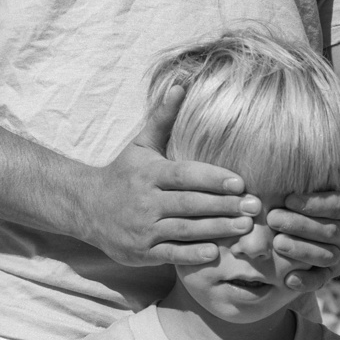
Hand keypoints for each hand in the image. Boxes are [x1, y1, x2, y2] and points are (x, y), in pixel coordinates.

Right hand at [80, 86, 261, 265]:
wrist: (84, 207)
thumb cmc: (123, 174)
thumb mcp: (141, 145)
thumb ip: (164, 118)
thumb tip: (182, 84)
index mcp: (149, 173)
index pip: (184, 175)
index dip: (213, 179)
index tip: (241, 183)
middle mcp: (144, 201)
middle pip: (189, 204)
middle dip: (224, 206)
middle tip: (255, 207)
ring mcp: (142, 228)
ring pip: (184, 229)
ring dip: (216, 229)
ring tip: (245, 227)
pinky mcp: (141, 251)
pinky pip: (170, 253)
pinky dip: (192, 255)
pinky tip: (216, 252)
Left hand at [267, 173, 339, 291]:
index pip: (335, 205)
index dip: (313, 204)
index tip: (289, 198)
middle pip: (327, 231)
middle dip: (300, 226)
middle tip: (274, 219)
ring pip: (324, 255)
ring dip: (301, 252)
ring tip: (278, 244)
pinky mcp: (332, 269)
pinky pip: (321, 279)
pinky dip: (306, 282)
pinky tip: (288, 281)